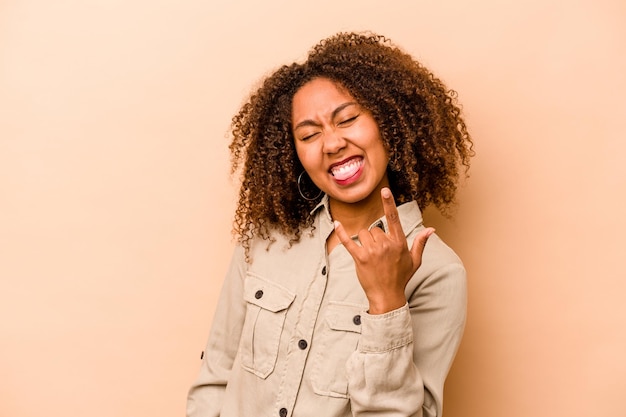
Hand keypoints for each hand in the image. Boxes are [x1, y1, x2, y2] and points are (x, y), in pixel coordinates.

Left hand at [334, 187, 434, 313]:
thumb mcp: (415, 261)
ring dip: (364, 242)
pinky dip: (342, 233)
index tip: (384, 190)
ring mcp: (372, 251)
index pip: (393, 218)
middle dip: (375, 238)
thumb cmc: (401, 278)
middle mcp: (386, 244)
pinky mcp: (360, 258)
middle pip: (374, 229)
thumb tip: (431, 229)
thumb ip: (421, 243)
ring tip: (370, 257)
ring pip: (363, 234)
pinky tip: (337, 224)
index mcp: (399, 243)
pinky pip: (349, 241)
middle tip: (379, 255)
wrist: (387, 296)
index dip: (389, 203)